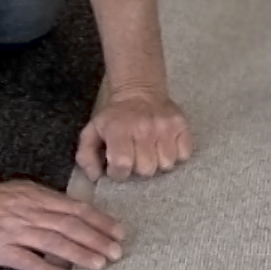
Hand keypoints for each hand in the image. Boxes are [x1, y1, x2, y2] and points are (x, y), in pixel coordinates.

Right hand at [0, 179, 125, 269]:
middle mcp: (30, 212)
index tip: (118, 232)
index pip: (75, 209)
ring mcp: (15, 231)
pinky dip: (46, 268)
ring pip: (54, 242)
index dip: (99, 221)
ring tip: (98, 264)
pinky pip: (27, 260)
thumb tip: (76, 212)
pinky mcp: (0, 249)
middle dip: (96, 239)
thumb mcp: (22, 192)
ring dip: (79, 253)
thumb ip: (48, 202)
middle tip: (116, 251)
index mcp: (37, 197)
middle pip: (70, 225)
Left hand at [76, 87, 191, 178]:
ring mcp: (165, 127)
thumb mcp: (92, 133)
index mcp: (118, 130)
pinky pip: (184, 155)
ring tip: (151, 151)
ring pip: (167, 164)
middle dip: (139, 168)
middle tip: (136, 157)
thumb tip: (95, 177)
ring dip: (158, 162)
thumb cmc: (115, 118)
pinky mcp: (182, 126)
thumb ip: (86, 157)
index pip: (122, 166)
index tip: (118, 166)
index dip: (118, 172)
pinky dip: (176, 155)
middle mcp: (143, 128)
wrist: (139, 92)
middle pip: (147, 169)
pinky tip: (164, 147)